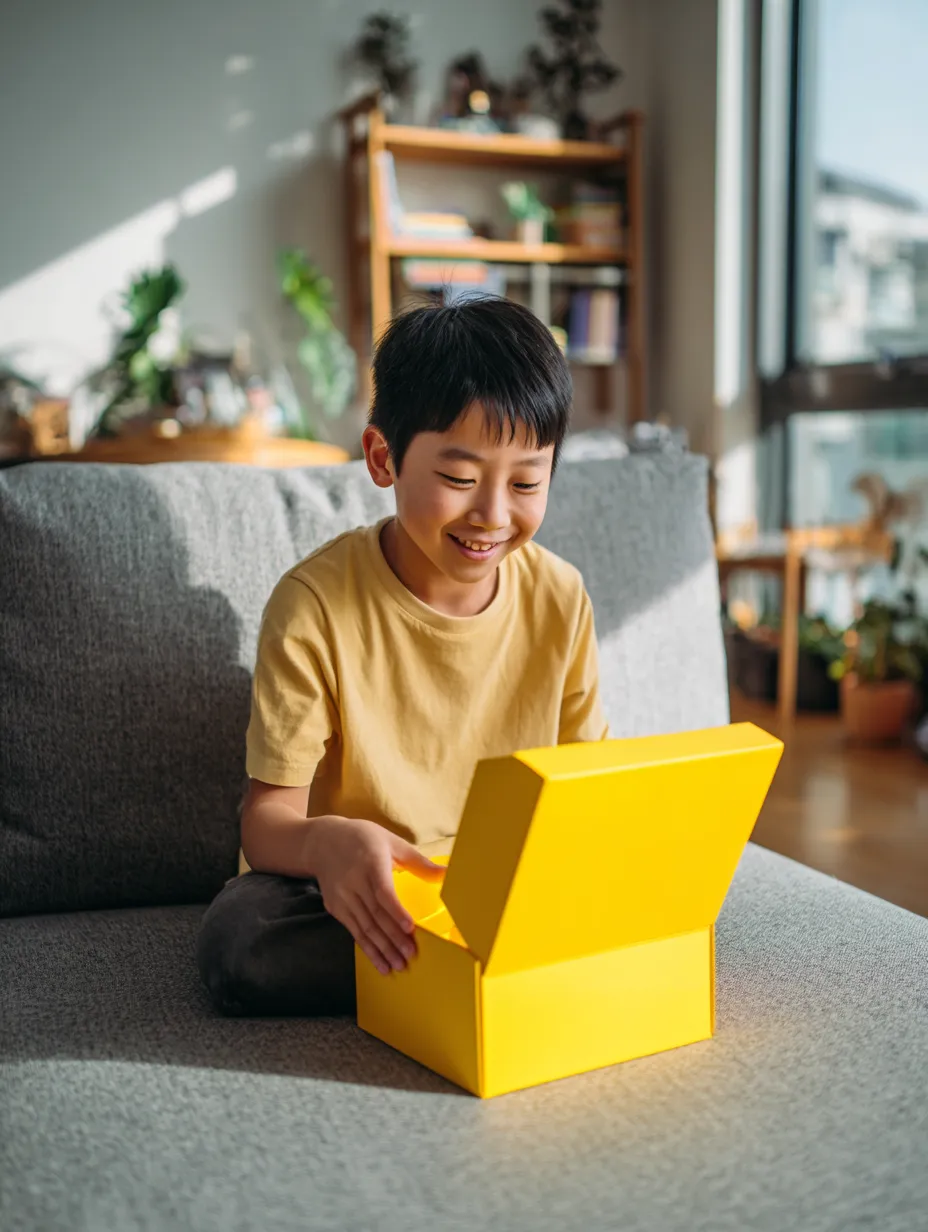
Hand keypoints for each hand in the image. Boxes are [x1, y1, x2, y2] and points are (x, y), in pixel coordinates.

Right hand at [306, 816, 443, 975]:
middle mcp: (354, 881)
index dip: (396, 911)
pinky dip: (368, 949)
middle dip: (393, 938)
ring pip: (364, 927)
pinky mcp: (335, 908)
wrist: (321, 842)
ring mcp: (343, 897)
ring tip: (398, 965)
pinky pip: (354, 931)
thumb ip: (418, 861)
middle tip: (410, 956)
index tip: (409, 928)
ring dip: (382, 949)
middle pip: (375, 915)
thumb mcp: (390, 841)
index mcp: (371, 862)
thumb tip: (446, 873)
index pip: (383, 891)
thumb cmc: (362, 838)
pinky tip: (380, 962)